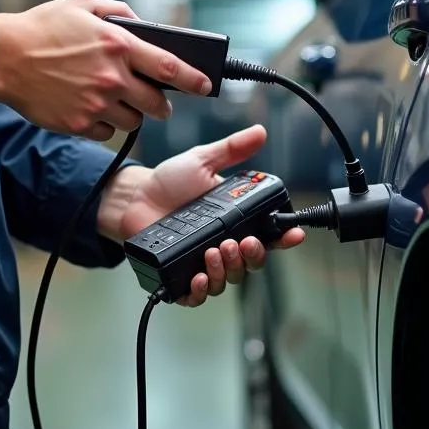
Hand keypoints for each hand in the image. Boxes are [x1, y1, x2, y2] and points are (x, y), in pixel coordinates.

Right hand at [0, 0, 211, 140]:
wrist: (3, 58)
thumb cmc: (41, 28)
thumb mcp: (82, 5)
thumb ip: (119, 12)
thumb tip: (143, 24)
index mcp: (118, 44)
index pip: (170, 66)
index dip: (194, 79)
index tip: (206, 85)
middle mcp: (112, 76)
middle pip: (157, 103)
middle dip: (161, 105)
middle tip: (157, 102)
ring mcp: (96, 103)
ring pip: (133, 122)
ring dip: (130, 114)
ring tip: (114, 101)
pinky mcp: (78, 123)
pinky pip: (106, 133)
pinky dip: (103, 125)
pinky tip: (90, 109)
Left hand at [102, 124, 304, 306]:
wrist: (135, 198)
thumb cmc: (168, 182)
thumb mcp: (202, 161)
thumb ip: (231, 149)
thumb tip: (259, 132)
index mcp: (235, 222)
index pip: (268, 235)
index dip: (284, 238)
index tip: (292, 234)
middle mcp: (223, 246)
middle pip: (252, 263)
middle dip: (252, 256)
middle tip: (240, 242)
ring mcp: (203, 263)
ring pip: (229, 279)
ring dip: (227, 270)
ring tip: (214, 252)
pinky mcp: (181, 277)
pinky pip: (198, 295)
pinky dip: (203, 290)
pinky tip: (200, 276)